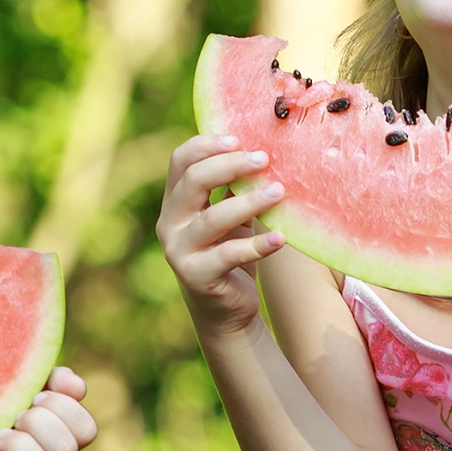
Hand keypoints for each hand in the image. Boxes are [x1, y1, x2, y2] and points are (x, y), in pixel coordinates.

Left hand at [0, 368, 94, 450]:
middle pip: (68, 449)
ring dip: (20, 446)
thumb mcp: (14, 379)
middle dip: (40, 424)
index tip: (37, 394)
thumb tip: (75, 384)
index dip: (67, 410)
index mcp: (54, 432)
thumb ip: (47, 378)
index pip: (86, 430)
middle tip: (15, 414)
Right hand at [159, 133, 283, 339]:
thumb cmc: (230, 253)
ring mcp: (179, 251)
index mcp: (175, 202)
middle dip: (230, 166)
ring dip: (249, 202)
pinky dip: (258, 245)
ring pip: (213, 218)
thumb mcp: (231, 217)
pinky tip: (281, 237)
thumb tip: (264, 152)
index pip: (180, 161)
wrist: (226, 311)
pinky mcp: (197, 276)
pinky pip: (229, 255)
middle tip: (264, 160)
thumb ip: (235, 189)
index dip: (207, 145)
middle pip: (193, 181)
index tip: (239, 139)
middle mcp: (170, 223)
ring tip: (279, 192)